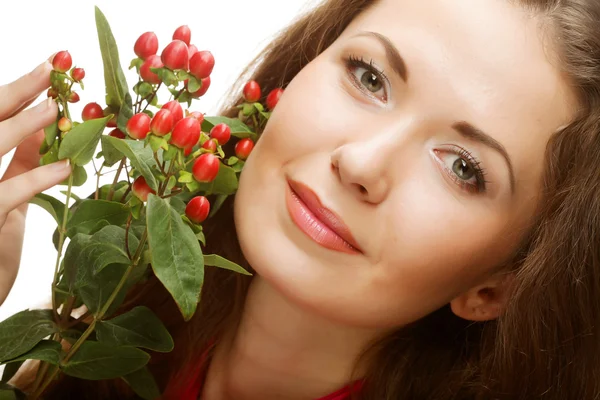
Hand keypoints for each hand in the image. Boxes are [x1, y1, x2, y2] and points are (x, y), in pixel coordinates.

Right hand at [0, 59, 71, 306]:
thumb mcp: (5, 196)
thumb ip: (20, 161)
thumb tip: (46, 124)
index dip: (16, 91)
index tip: (48, 69)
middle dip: (17, 91)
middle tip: (51, 68)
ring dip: (23, 125)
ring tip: (56, 107)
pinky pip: (4, 193)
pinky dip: (34, 179)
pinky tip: (64, 168)